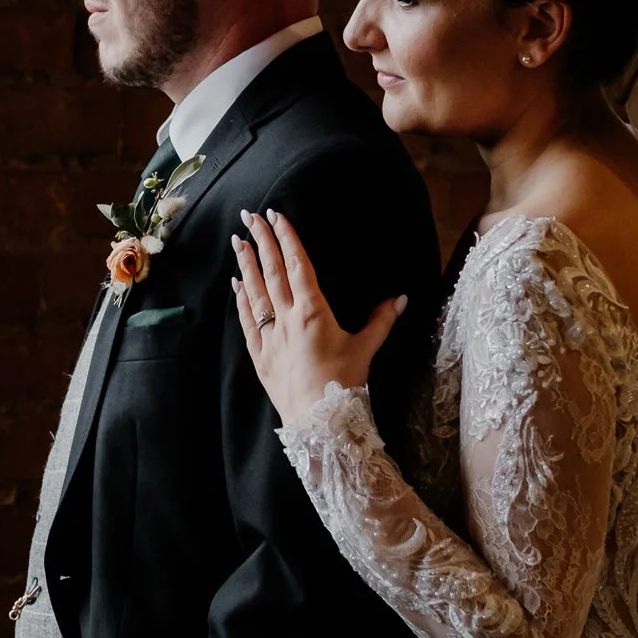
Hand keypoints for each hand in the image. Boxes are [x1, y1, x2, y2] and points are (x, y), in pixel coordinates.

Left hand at [231, 208, 407, 426]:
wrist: (319, 422)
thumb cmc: (344, 384)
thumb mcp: (366, 348)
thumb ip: (381, 320)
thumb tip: (401, 298)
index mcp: (313, 311)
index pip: (297, 265)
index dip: (286, 238)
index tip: (276, 215)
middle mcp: (287, 319)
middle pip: (271, 272)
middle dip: (261, 241)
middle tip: (250, 216)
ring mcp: (270, 337)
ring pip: (255, 293)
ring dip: (246, 265)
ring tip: (238, 240)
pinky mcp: (260, 356)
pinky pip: (247, 321)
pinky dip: (241, 300)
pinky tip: (236, 284)